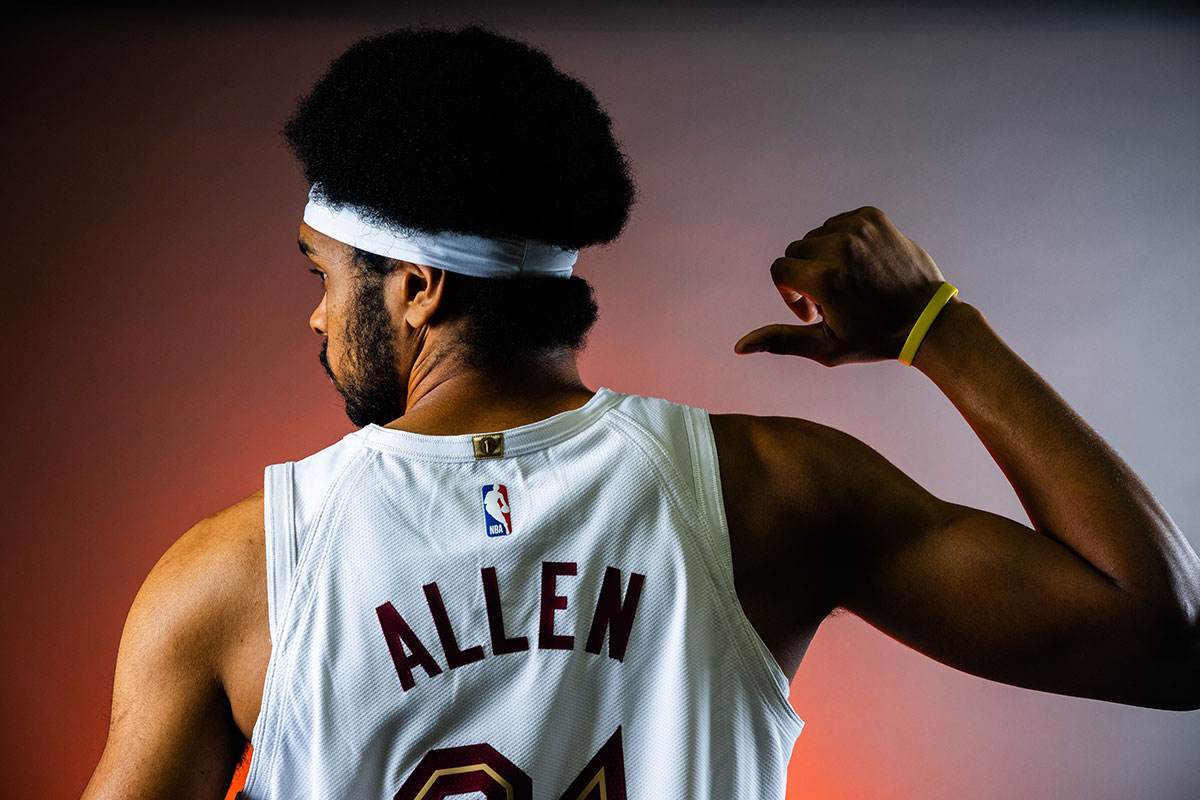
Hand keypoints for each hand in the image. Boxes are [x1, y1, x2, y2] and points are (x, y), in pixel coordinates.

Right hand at [734, 206, 946, 365]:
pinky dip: (841, 241)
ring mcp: (858, 227)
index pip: (779, 271)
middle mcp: (840, 246)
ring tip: (849, 282)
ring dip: (823, 257)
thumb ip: (780, 341)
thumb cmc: (874, 338)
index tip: (814, 310)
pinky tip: (861, 265)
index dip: (789, 294)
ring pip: (815, 236)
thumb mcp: (825, 348)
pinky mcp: (873, 216)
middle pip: (795, 251)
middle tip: (833, 298)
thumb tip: (739, 346)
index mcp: (825, 278)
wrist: (929, 319)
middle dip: (805, 275)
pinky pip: (837, 223)